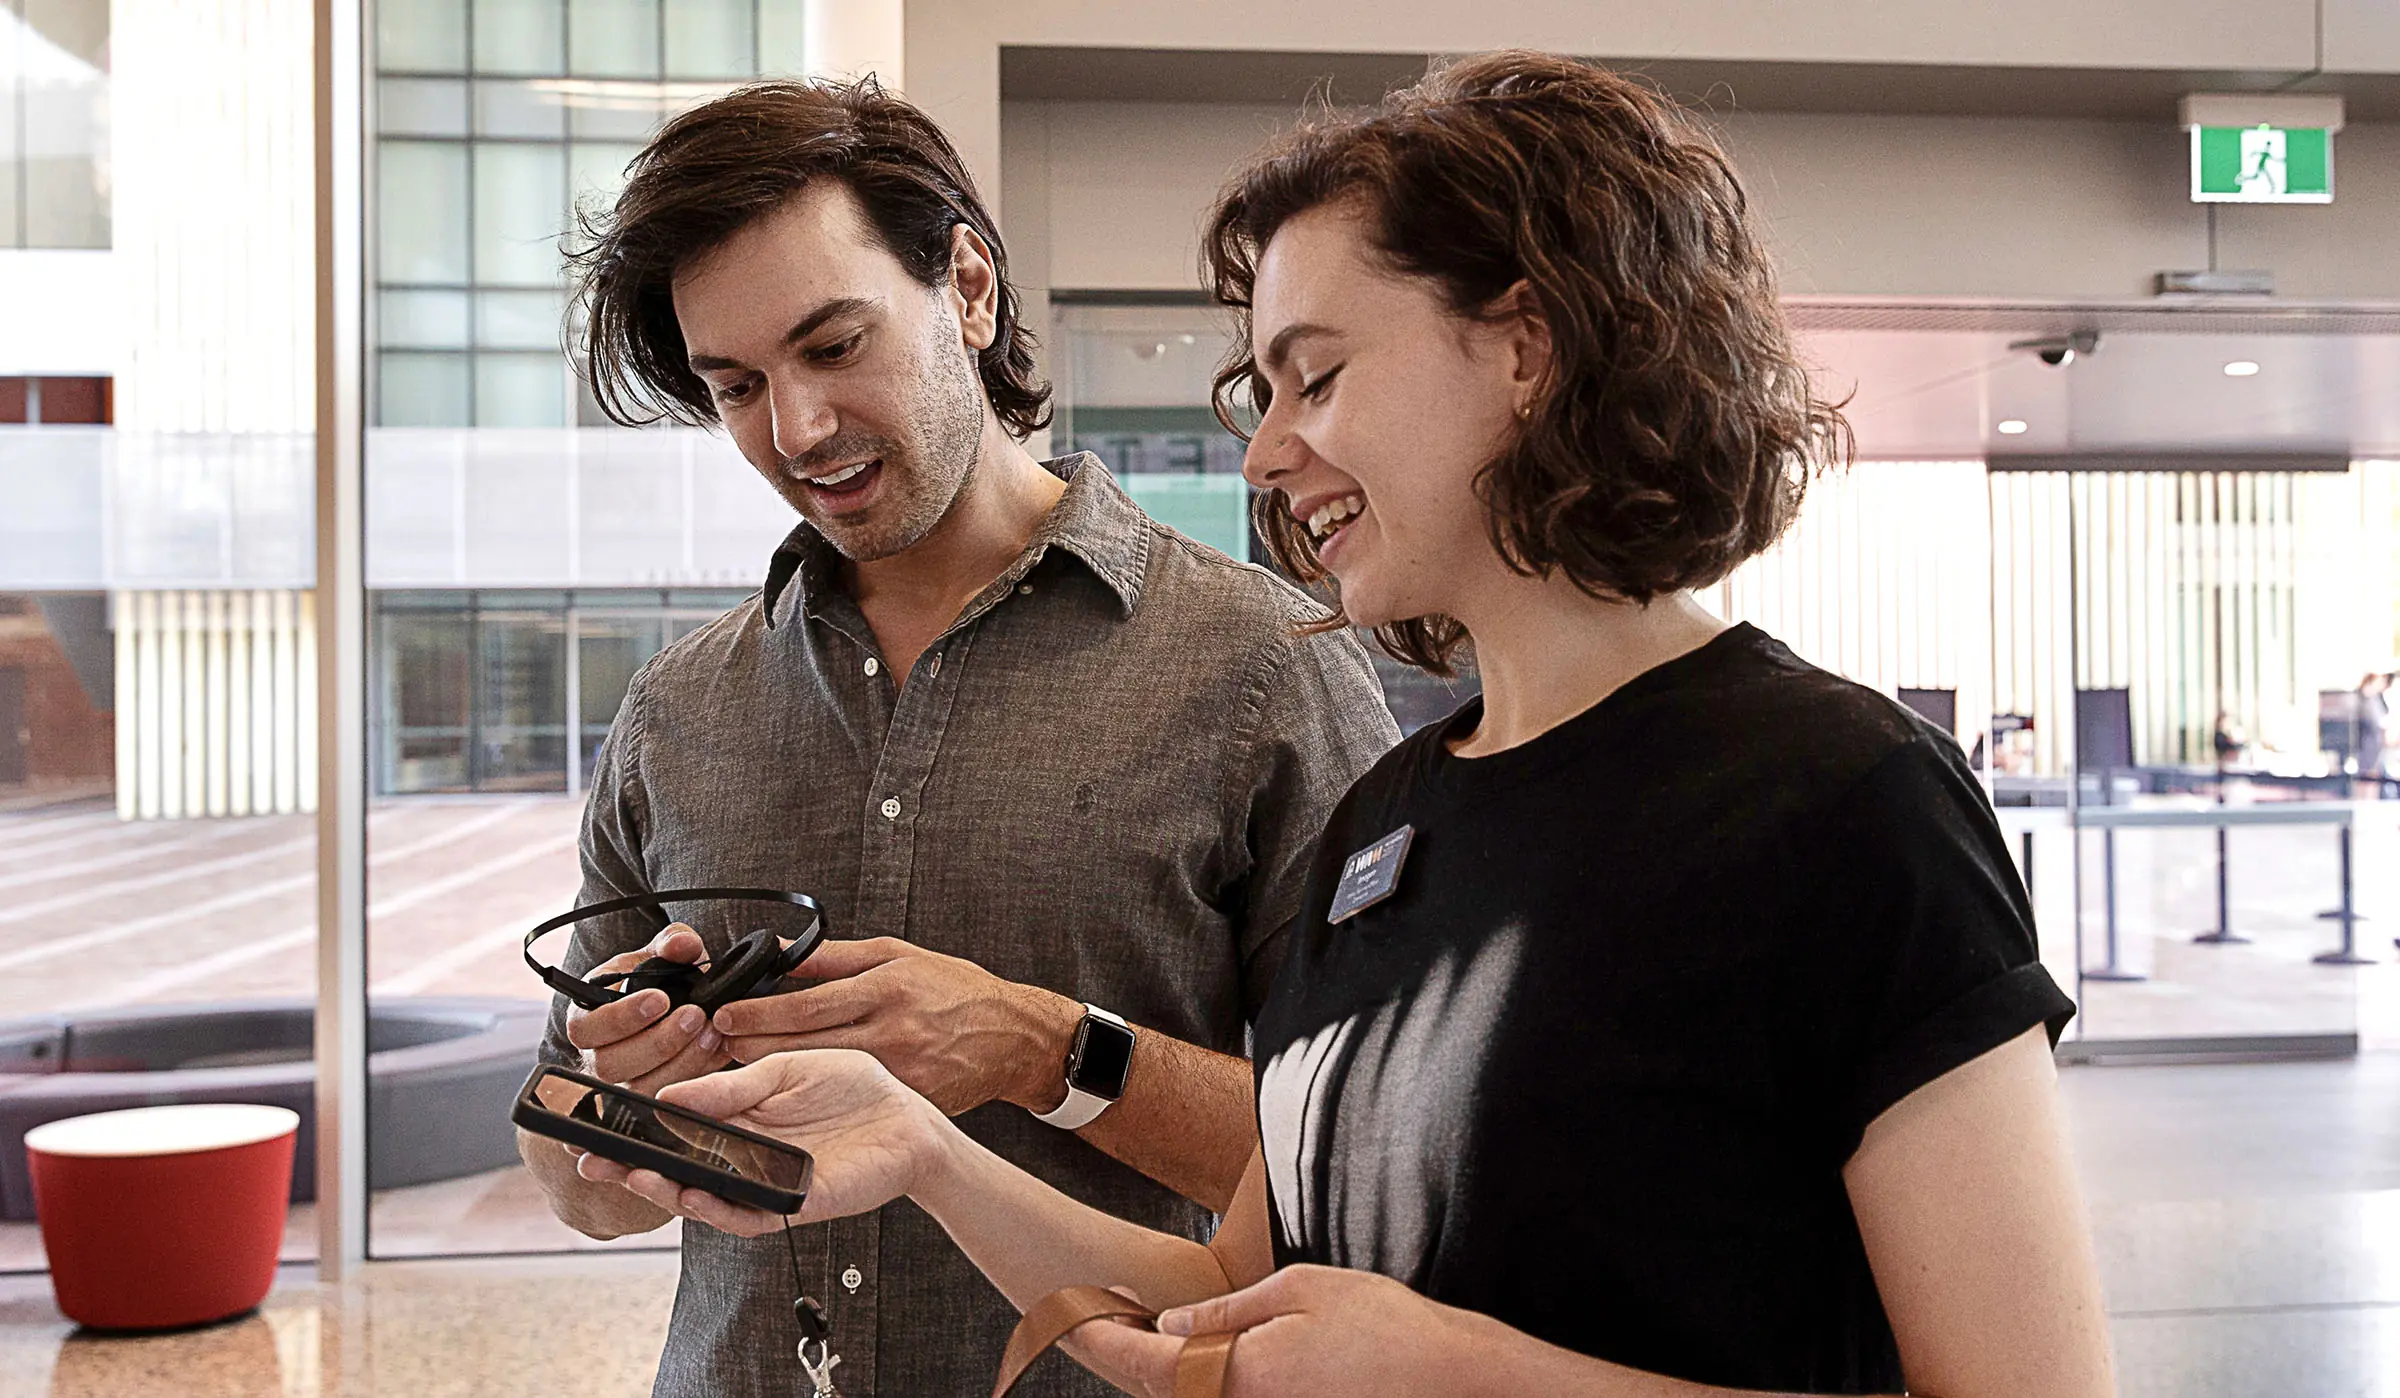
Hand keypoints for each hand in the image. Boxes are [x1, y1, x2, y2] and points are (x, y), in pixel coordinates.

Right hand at [564, 924, 732, 1092]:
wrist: (676, 1007)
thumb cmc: (658, 981)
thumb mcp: (662, 954)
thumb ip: (671, 943)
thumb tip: (682, 944)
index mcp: (587, 1017)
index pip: (586, 1027)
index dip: (621, 1017)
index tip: (660, 999)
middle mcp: (598, 1055)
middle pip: (612, 1064)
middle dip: (658, 1041)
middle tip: (694, 1015)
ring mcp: (622, 1082)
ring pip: (641, 1087)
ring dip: (681, 1060)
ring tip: (712, 1031)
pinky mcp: (650, 1098)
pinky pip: (668, 1099)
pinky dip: (697, 1074)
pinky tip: (718, 1050)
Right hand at [573, 1049, 945, 1236]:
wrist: (912, 1119)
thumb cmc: (856, 1088)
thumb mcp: (789, 1067)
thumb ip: (734, 1086)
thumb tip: (671, 1096)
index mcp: (740, 1114)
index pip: (678, 1125)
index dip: (639, 1127)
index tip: (597, 1121)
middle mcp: (744, 1153)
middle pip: (678, 1165)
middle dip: (633, 1166)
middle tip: (593, 1160)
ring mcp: (764, 1182)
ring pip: (704, 1195)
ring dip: (667, 1189)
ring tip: (635, 1176)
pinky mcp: (791, 1205)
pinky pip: (746, 1214)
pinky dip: (717, 1208)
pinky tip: (693, 1197)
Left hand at [711, 937, 1078, 1115]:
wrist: (1014, 1037)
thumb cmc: (956, 990)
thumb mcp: (898, 955)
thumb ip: (837, 957)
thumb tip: (783, 953)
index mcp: (886, 990)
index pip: (808, 1005)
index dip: (760, 1013)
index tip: (725, 1016)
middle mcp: (890, 1032)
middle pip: (805, 1046)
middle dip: (752, 1048)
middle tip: (713, 1046)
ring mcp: (899, 1072)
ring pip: (821, 1078)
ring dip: (775, 1077)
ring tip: (736, 1073)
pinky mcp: (907, 1100)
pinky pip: (852, 1102)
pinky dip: (816, 1100)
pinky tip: (787, 1099)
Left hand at [1073, 1266, 1479, 1397]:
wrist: (1451, 1379)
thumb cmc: (1384, 1327)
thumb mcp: (1300, 1290)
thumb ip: (1227, 1310)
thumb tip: (1170, 1323)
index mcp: (1239, 1374)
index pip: (1145, 1363)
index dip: (1102, 1336)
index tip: (1074, 1310)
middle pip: (1157, 1391)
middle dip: (1118, 1354)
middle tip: (1093, 1313)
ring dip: (1155, 1370)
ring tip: (1133, 1327)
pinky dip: (1193, 1381)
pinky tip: (1188, 1354)